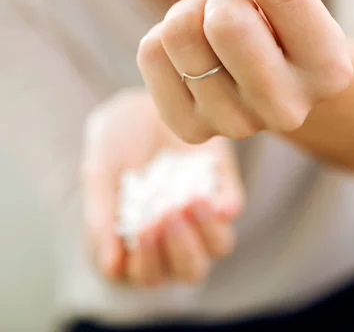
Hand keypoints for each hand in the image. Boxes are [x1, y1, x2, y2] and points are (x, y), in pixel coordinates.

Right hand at [82, 88, 244, 286]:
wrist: (138, 101)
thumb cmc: (112, 143)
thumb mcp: (98, 173)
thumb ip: (100, 217)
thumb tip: (110, 267)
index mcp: (140, 243)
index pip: (148, 275)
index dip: (147, 261)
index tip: (141, 229)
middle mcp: (176, 236)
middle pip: (190, 269)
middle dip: (179, 249)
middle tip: (166, 215)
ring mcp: (203, 213)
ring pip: (219, 245)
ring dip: (205, 232)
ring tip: (188, 201)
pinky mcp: (223, 183)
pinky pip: (232, 205)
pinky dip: (224, 205)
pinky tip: (206, 192)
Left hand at [137, 0, 352, 143]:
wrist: (276, 91)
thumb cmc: (274, 30)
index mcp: (325, 61)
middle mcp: (288, 104)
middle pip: (226, 20)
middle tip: (229, 5)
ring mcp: (240, 124)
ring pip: (180, 35)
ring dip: (186, 15)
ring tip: (210, 33)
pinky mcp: (193, 131)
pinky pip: (149, 56)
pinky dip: (159, 40)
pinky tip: (188, 57)